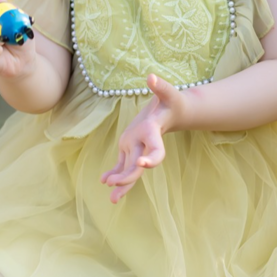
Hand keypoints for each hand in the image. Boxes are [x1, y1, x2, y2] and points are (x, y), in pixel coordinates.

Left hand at [101, 74, 185, 202]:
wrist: (172, 112)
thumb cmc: (171, 101)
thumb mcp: (169, 93)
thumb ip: (161, 87)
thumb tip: (151, 76)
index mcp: (155, 134)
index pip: (157, 151)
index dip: (152, 159)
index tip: (144, 164)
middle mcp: (146, 145)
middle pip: (139, 166)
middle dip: (128, 177)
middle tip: (114, 185)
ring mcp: (138, 149)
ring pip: (130, 170)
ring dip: (121, 183)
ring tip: (112, 200)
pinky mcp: (131, 148)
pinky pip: (123, 164)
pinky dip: (114, 173)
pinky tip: (104, 181)